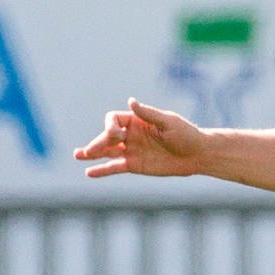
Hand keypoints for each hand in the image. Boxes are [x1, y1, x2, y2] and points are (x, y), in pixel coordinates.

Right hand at [73, 97, 208, 178]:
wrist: (197, 154)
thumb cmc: (186, 134)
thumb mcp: (168, 122)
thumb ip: (148, 114)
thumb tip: (131, 101)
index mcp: (136, 120)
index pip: (113, 120)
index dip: (110, 127)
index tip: (118, 135)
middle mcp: (130, 135)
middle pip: (106, 136)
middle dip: (97, 143)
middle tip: (88, 151)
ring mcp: (131, 150)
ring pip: (107, 152)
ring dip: (91, 153)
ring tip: (77, 155)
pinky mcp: (134, 165)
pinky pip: (114, 167)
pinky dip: (102, 170)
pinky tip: (89, 173)